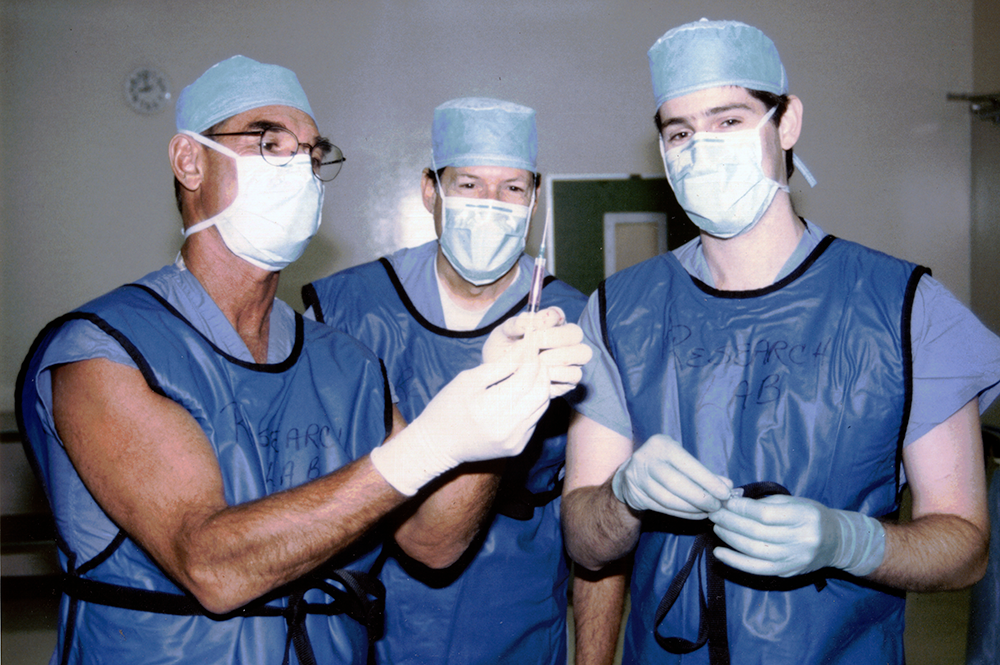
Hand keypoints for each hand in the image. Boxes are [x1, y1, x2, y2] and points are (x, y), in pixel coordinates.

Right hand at [371, 361, 550, 494]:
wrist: (438, 445)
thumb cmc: (448, 407)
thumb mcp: (467, 380)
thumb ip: (499, 365)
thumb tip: (524, 349)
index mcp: (490, 407)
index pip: (526, 377)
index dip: (532, 357)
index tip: (531, 342)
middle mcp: (507, 427)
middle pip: (541, 392)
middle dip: (541, 371)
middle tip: (534, 357)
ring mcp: (515, 440)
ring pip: (542, 406)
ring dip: (539, 387)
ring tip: (529, 373)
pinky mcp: (518, 447)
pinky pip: (534, 419)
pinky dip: (532, 404)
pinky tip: (522, 395)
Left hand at [483, 307, 592, 397]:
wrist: (498, 380)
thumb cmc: (501, 353)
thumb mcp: (501, 335)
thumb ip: (514, 325)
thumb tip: (527, 319)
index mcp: (548, 324)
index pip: (556, 314)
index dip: (548, 318)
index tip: (533, 326)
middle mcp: (563, 339)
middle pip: (575, 332)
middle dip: (555, 337)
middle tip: (535, 345)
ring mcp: (570, 359)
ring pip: (582, 353)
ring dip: (560, 356)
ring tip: (538, 360)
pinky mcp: (569, 379)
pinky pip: (575, 374)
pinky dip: (559, 374)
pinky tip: (541, 375)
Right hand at [610, 434, 732, 517]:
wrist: (629, 472)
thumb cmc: (664, 463)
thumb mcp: (682, 460)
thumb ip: (704, 472)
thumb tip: (728, 486)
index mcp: (661, 444)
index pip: (688, 465)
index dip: (708, 481)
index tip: (725, 493)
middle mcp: (646, 459)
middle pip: (676, 484)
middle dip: (700, 497)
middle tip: (717, 506)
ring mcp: (637, 477)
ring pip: (668, 499)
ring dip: (692, 509)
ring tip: (708, 511)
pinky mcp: (635, 494)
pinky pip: (662, 508)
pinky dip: (682, 513)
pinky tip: (696, 514)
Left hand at [709, 495, 885, 576]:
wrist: (836, 541)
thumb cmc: (810, 515)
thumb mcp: (793, 502)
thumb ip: (764, 502)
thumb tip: (731, 499)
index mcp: (804, 517)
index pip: (765, 514)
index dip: (741, 508)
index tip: (725, 501)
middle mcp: (802, 540)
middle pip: (757, 533)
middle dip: (730, 522)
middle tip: (714, 512)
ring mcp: (795, 559)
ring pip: (754, 551)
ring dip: (730, 539)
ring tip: (716, 527)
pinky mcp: (788, 572)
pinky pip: (756, 569)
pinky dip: (735, 562)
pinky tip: (719, 552)